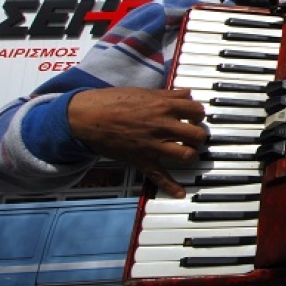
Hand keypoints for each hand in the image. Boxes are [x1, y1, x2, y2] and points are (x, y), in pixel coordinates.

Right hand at [67, 87, 206, 197]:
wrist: (87, 117)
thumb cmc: (112, 102)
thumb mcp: (144, 92)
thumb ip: (168, 95)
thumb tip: (187, 94)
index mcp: (164, 106)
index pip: (197, 110)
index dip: (198, 113)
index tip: (194, 116)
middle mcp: (163, 126)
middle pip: (198, 134)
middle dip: (199, 135)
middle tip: (193, 134)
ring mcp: (153, 145)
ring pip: (186, 155)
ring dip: (190, 154)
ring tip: (187, 151)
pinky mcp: (142, 160)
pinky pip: (159, 177)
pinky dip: (171, 187)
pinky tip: (180, 193)